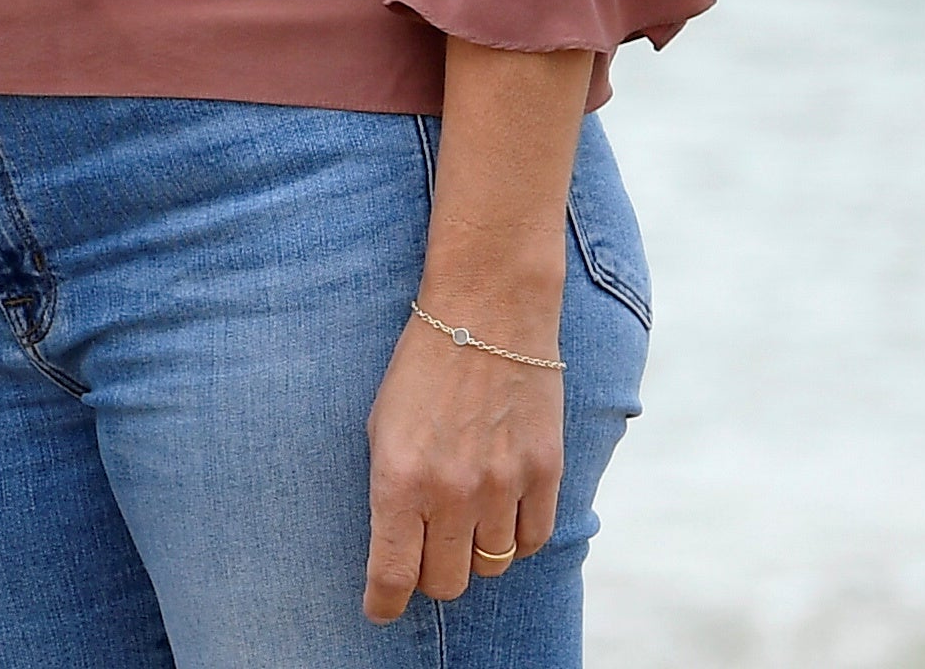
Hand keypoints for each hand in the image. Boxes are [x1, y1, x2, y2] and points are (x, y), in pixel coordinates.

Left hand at [362, 299, 563, 621]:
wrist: (487, 314)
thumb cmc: (421, 369)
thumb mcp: (380, 427)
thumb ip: (390, 489)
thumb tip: (393, 547)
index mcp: (398, 478)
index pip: (392, 574)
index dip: (383, 604)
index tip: (378, 610)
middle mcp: (451, 492)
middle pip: (445, 582)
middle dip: (429, 578)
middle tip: (423, 556)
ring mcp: (503, 485)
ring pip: (490, 565)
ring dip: (473, 554)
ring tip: (463, 522)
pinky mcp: (546, 474)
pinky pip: (534, 539)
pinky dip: (516, 537)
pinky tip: (501, 511)